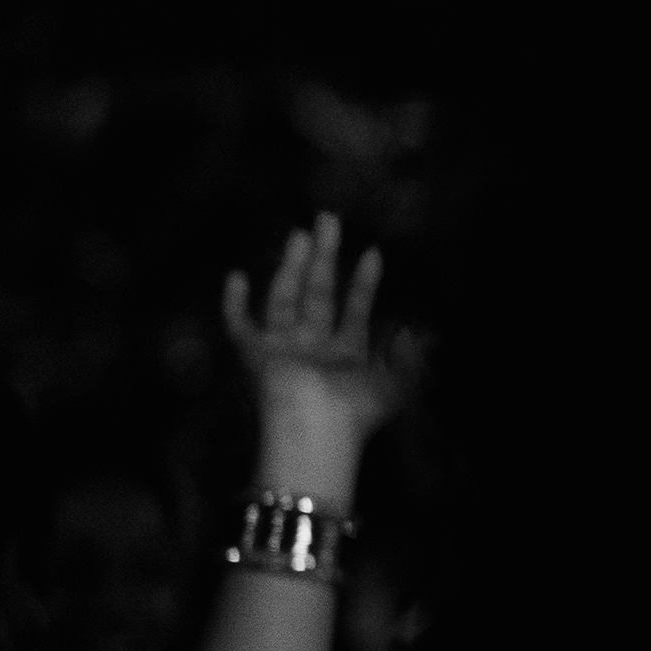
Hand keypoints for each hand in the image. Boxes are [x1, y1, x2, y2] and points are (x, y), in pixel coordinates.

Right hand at [224, 214, 423, 449]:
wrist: (318, 432)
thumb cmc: (357, 413)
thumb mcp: (397, 385)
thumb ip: (409, 358)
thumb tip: (415, 332)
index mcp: (346, 355)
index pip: (355, 309)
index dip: (364, 282)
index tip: (374, 252)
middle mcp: (314, 348)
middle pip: (318, 292)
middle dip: (324, 257)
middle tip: (329, 219)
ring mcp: (283, 349)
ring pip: (285, 297)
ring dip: (291, 265)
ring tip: (301, 232)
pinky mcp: (256, 355)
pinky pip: (239, 326)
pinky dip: (234, 304)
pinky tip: (237, 275)